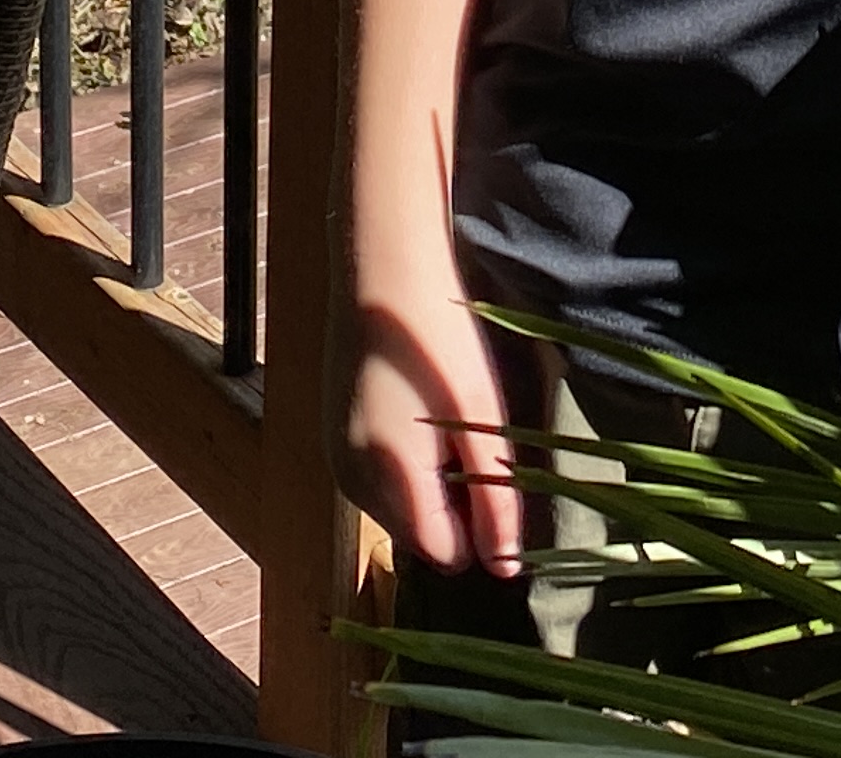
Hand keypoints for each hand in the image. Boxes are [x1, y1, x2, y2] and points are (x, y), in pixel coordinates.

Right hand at [340, 240, 521, 578]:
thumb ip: (496, 498)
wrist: (379, 269)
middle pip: (421, 533)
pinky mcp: (333, 436)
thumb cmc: (438, 339)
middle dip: (456, 504)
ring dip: (432, 481)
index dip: (483, 525)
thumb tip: (506, 570)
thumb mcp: (481, 417)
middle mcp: (353, 483)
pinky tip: (419, 407)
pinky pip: (378, 476)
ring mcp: (337, 459)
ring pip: (401, 505)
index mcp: (390, 484)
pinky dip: (406, 460)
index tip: (501, 471)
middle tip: (476, 434)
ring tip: (448, 415)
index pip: (446, 554)